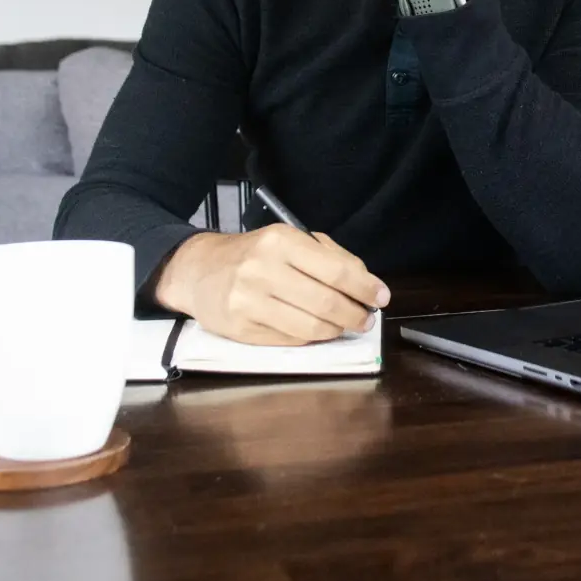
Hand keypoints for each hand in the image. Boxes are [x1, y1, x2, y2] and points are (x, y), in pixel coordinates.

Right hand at [154, 227, 390, 345]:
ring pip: (310, 327)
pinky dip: (311, 339)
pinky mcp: (240, 329)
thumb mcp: (288, 240)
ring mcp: (249, 302)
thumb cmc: (253, 254)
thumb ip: (329, 256)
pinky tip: (317, 331)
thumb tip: (366, 283)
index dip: (365, 288)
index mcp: (280, 242)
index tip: (381, 297)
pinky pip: (289, 340)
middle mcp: (263, 270)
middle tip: (366, 318)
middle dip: (355, 314)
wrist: (199, 270)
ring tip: (345, 326)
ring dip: (336, 330)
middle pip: (326, 302)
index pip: (335, 271)